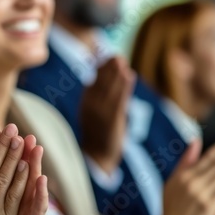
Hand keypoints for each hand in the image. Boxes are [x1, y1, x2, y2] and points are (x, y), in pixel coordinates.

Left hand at [0, 135, 48, 214]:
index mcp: (0, 198)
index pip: (4, 170)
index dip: (6, 151)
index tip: (7, 131)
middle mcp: (14, 205)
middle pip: (20, 175)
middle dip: (24, 154)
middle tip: (28, 134)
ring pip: (32, 189)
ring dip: (36, 168)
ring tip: (38, 149)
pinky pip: (36, 211)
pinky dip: (40, 196)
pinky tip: (43, 181)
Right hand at [80, 57, 134, 173]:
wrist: (97, 158)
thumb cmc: (98, 134)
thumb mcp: (93, 113)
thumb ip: (97, 96)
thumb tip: (99, 79)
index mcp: (86, 103)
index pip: (94, 81)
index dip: (101, 68)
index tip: (109, 57)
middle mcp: (91, 105)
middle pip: (101, 82)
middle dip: (109, 68)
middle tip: (117, 56)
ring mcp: (102, 112)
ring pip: (110, 88)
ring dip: (117, 74)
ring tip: (122, 62)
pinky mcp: (113, 119)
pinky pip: (119, 98)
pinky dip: (124, 86)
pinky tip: (129, 76)